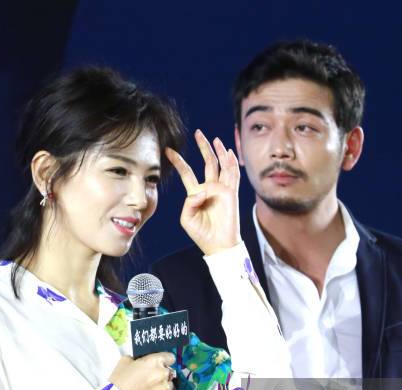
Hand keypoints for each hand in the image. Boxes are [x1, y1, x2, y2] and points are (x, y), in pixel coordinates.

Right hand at [109, 353, 175, 389]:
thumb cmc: (119, 382)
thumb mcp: (124, 361)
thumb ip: (137, 359)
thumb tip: (141, 361)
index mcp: (154, 361)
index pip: (170, 357)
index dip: (165, 361)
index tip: (161, 364)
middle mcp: (162, 373)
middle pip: (168, 372)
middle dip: (160, 374)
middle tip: (149, 380)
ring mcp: (165, 388)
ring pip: (168, 384)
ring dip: (161, 386)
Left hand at [165, 129, 240, 255]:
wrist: (218, 244)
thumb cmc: (202, 234)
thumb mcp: (187, 217)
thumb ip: (189, 202)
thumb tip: (202, 190)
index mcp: (196, 194)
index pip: (187, 173)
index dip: (178, 161)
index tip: (168, 150)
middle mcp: (209, 188)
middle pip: (207, 162)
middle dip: (203, 147)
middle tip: (198, 133)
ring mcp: (221, 189)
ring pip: (221, 165)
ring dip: (219, 151)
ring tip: (215, 138)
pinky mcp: (231, 193)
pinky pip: (233, 174)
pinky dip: (231, 162)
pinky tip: (229, 152)